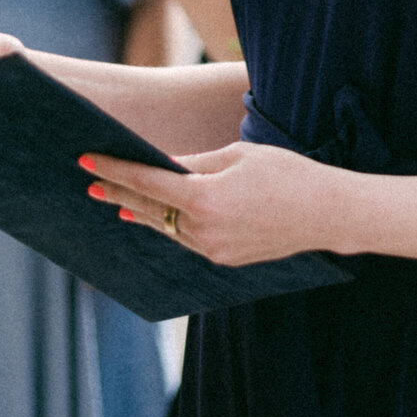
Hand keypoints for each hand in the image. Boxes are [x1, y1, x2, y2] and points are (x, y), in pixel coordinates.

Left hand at [81, 141, 340, 267]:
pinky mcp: (226, 260)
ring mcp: (215, 251)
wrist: (327, 214)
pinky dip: (169, 225)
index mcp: (205, 199)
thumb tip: (162, 165)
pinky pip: (188, 240)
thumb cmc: (287, 174)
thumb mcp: (238, 156)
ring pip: (168, 228)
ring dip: (142, 212)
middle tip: (91, 182)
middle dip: (119, 193)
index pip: (148, 182)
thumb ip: (196, 163)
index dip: (116, 170)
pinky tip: (155, 217)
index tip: (89, 159)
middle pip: (150, 209)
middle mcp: (204, 231)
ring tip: (116, 200)